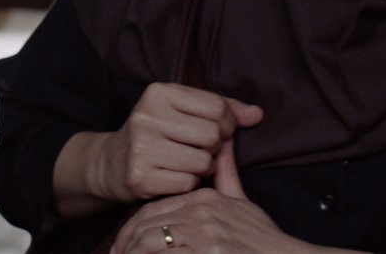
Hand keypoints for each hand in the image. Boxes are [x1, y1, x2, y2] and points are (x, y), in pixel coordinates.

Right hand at [51, 84, 262, 217]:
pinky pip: (188, 184)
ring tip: (184, 163)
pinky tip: (172, 177)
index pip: (217, 108)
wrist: (112, 163)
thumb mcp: (183, 111)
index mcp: (159, 92)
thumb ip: (222, 109)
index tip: (215, 130)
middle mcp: (147, 116)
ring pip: (204, 162)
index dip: (226, 124)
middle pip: (212, 136)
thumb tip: (258, 114)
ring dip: (202, 168)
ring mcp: (142, 147)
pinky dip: (187, 184)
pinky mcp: (141, 178)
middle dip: (213, 147)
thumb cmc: (157, 133)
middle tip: (197, 149)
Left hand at [110, 139, 312, 253]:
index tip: (122, 242)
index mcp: (205, 198)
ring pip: (151, 242)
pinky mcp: (208, 251)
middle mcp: (202, 212)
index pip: (155, 209)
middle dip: (126, 242)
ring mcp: (205, 234)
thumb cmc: (262, 238)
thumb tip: (222, 142)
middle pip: (147, 225)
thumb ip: (226, 173)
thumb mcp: (241, 202)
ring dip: (133, 252)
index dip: (132, 226)